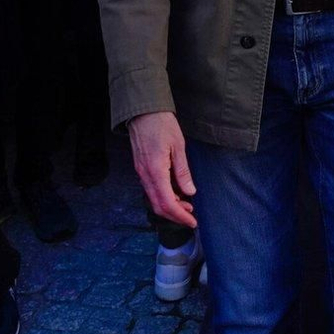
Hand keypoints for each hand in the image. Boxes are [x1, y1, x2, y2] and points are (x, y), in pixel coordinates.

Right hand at [128, 111, 195, 227]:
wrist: (142, 112)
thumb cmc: (162, 125)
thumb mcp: (178, 146)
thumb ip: (183, 171)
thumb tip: (189, 191)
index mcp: (156, 171)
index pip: (167, 203)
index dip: (180, 216)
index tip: (192, 222)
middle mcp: (145, 175)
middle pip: (158, 206)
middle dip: (175, 215)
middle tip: (191, 217)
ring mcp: (141, 173)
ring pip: (153, 199)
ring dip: (169, 206)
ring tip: (186, 205)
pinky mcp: (140, 168)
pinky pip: (151, 189)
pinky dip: (163, 196)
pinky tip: (175, 192)